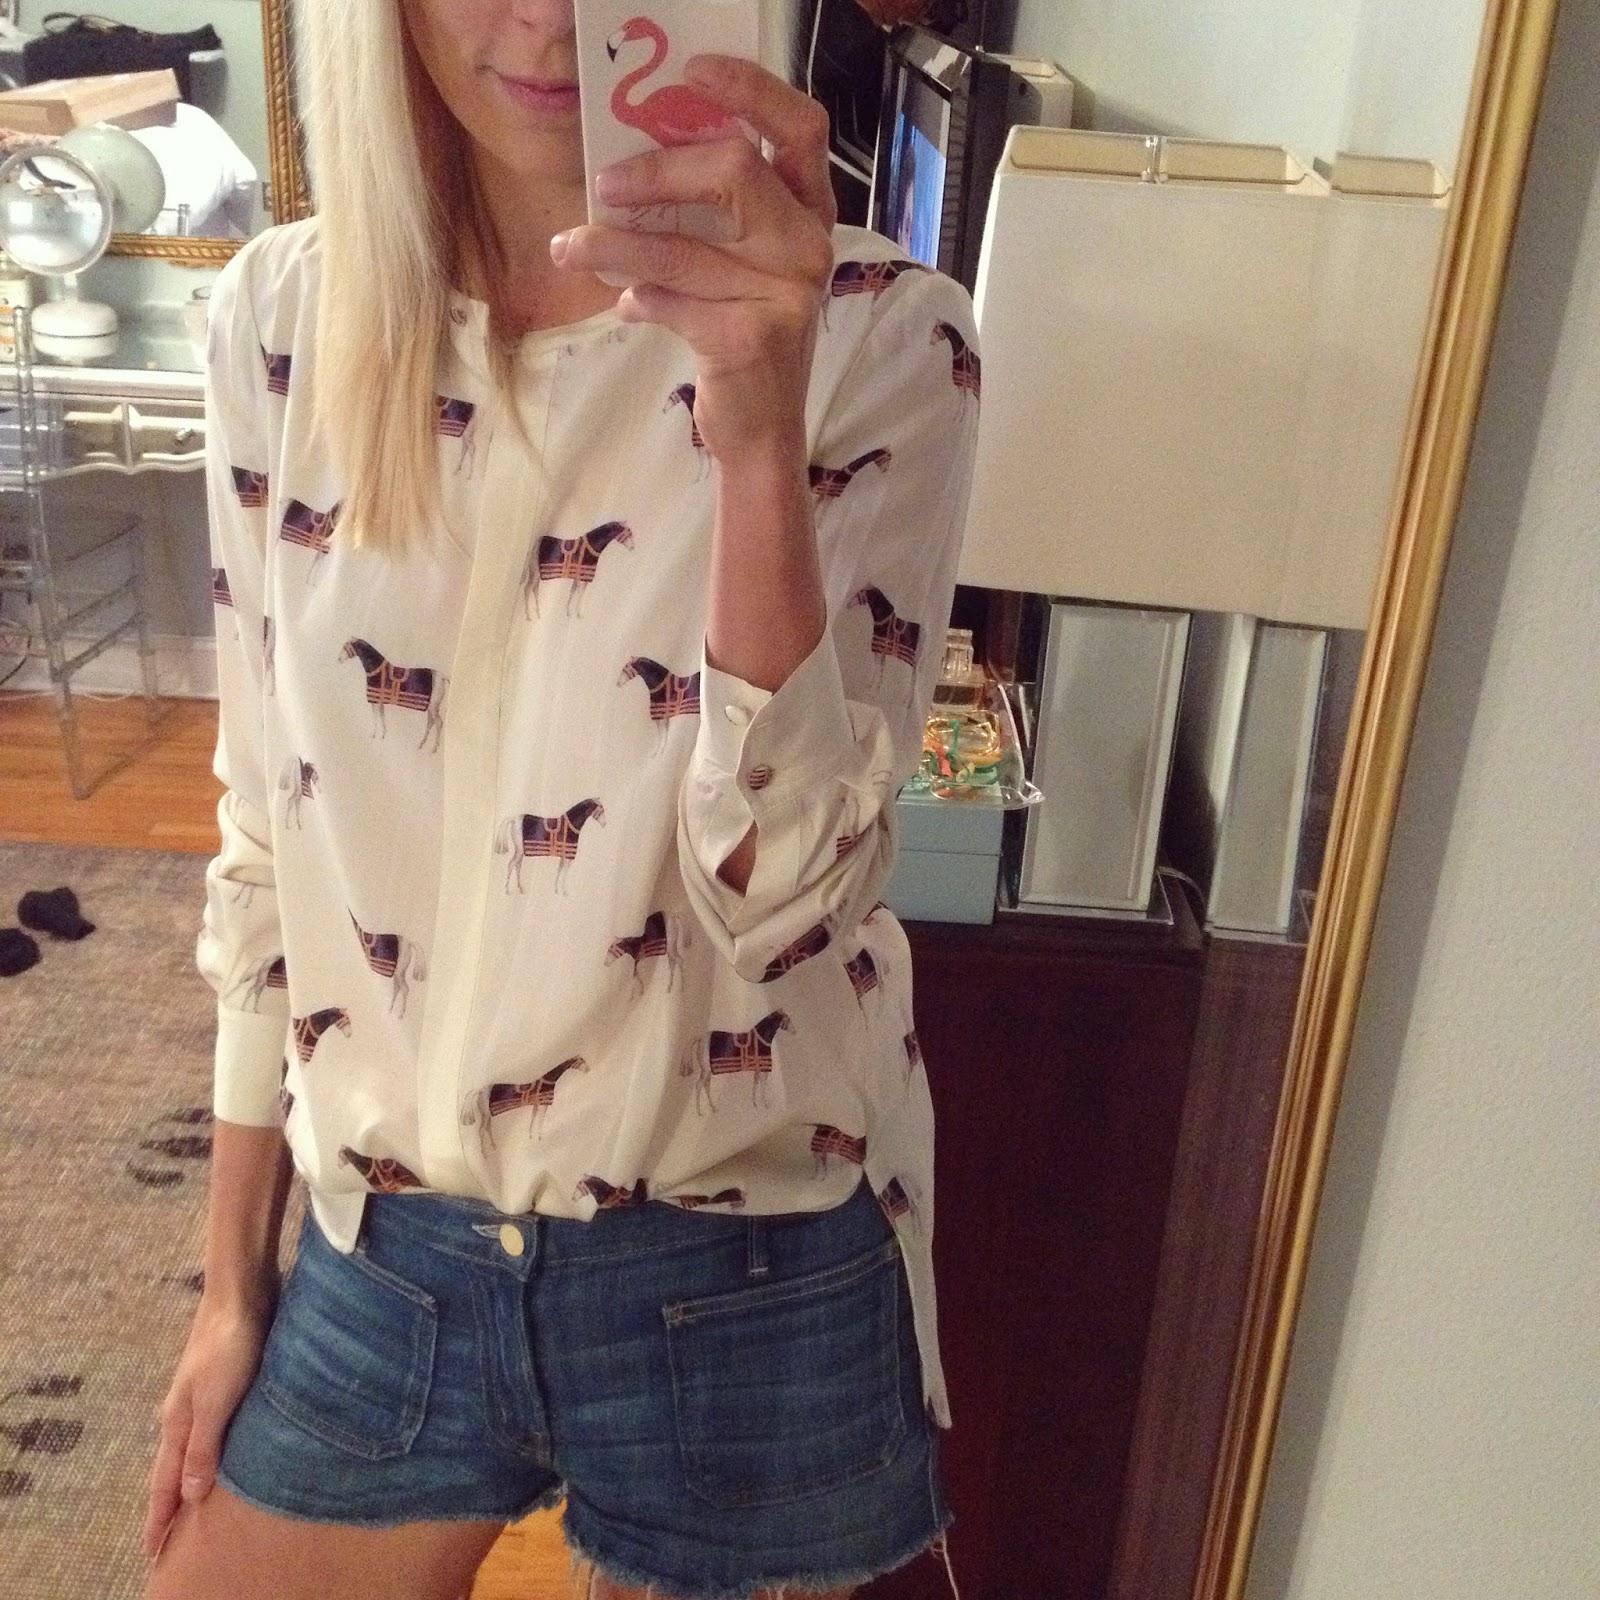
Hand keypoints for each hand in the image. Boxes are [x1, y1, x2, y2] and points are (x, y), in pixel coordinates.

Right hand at [142, 1293, 273, 1559]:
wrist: (240, 1292)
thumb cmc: (230, 1346)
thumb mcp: (215, 1401)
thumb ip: (203, 1447)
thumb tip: (190, 1496)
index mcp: (178, 1422)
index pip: (165, 1482)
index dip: (160, 1517)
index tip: (151, 1553)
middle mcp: (185, 1413)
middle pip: (173, 1468)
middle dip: (170, 1503)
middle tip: (167, 1539)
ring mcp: (203, 1395)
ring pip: (193, 1447)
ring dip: (190, 1477)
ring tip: (193, 1505)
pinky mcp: (225, 1379)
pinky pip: (213, 1428)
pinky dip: (212, 1450)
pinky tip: (223, 1453)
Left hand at [552, 54, 836, 466]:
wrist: (761, 429)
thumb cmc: (741, 332)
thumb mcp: (736, 264)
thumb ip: (709, 214)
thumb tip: (627, 164)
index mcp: (810, 213)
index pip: (799, 127)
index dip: (749, 89)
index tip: (692, 71)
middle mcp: (809, 246)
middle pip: (735, 170)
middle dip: (656, 169)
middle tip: (604, 184)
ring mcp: (787, 293)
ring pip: (683, 246)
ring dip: (611, 244)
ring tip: (569, 247)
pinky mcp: (751, 336)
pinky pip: (670, 298)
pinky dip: (636, 298)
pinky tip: (625, 305)